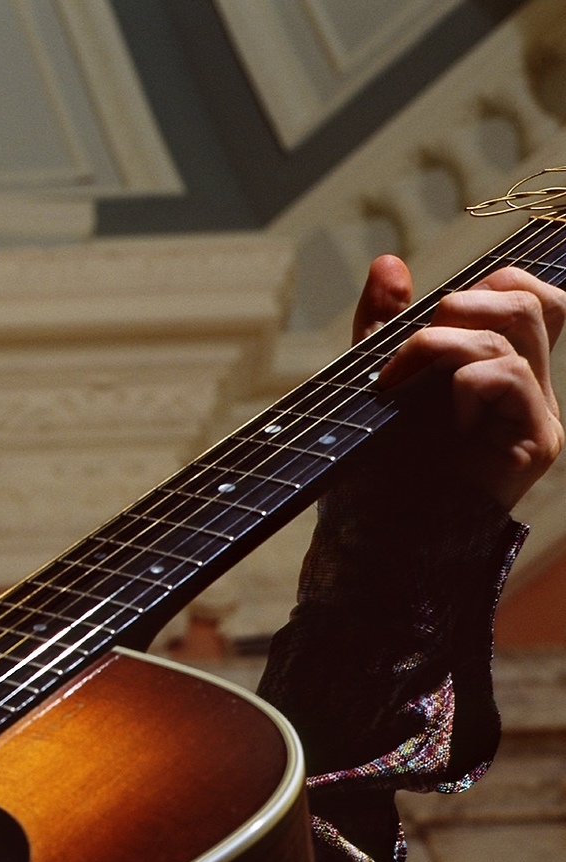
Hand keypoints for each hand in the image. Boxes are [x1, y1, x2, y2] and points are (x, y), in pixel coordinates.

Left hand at [361, 253, 565, 509]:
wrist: (372, 550)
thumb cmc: (373, 480)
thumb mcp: (373, 386)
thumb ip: (385, 328)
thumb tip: (389, 263)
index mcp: (499, 374)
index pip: (524, 296)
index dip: (479, 287)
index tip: (417, 323)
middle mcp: (527, 392)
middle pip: (529, 300)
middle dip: (459, 305)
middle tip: (403, 355)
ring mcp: (537, 417)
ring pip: (516, 329)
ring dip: (442, 341)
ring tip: (396, 382)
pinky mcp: (534, 444)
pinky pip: (508, 377)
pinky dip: (462, 381)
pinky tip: (439, 417)